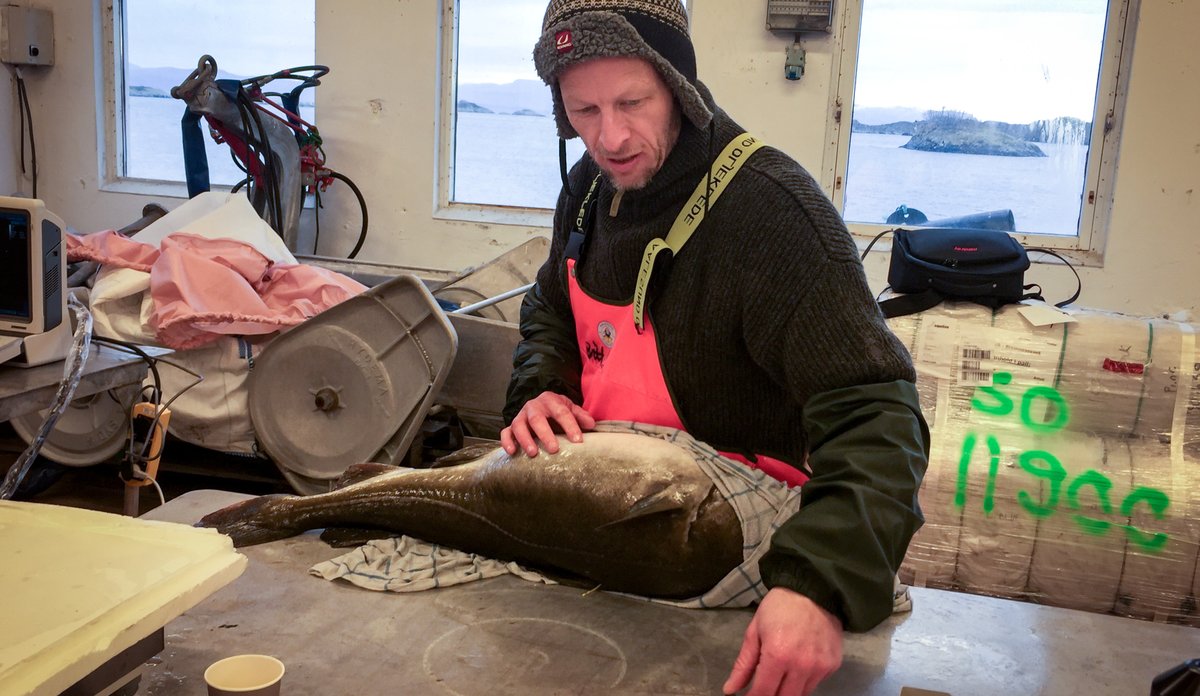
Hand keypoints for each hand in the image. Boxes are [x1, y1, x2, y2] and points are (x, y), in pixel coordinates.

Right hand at [500, 391, 595, 456]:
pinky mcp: (511, 426)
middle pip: (537, 419)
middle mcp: (533, 406)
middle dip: (545, 434)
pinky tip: (512, 452)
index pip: (561, 412)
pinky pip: (506, 433)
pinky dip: (507, 442)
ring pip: (519, 425)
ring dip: (525, 439)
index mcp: (550, 400)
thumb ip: (580, 416)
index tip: (578, 440)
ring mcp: (521, 416)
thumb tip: (591, 425)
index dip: (570, 426)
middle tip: (554, 449)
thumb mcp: (570, 409)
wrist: (541, 405)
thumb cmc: (557, 410)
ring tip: (533, 453)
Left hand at [723, 587, 843, 695]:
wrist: (814, 589)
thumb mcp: (754, 631)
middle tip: (764, 686)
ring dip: (788, 690)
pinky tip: (798, 665)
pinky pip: (815, 683)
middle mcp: (801, 666)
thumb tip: (730, 690)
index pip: (763, 693)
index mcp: (778, 656)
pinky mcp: (833, 665)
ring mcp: (820, 667)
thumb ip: (743, 664)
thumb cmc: (779, 607)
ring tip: (781, 674)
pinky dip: (804, 680)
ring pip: (801, 695)